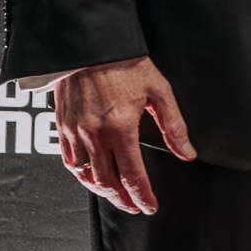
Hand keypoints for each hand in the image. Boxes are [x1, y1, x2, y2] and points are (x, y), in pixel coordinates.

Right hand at [53, 57, 194, 215]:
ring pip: (86, 176)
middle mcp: (95, 135)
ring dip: (103, 191)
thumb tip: (187, 152)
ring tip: (117, 196)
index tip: (150, 206)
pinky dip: (82, 175)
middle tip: (135, 206)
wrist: (89, 43)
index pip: (133, 177)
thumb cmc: (124, 63)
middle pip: (108, 183)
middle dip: (124, 200)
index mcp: (121, 128)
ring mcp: (76, 132)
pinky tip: (92, 176)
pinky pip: (69, 161)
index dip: (143, 197)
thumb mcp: (159, 90)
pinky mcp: (63, 125)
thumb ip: (173, 126)